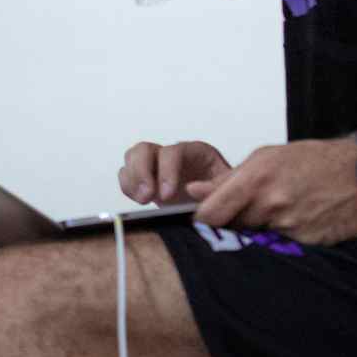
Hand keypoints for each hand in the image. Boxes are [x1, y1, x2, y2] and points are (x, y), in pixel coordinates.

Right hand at [118, 139, 232, 204]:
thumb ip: (214, 189)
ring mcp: (157, 165)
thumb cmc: (226, 196)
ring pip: (132, 157)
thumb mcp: (229, 191)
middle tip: (147, 197)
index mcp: (196, 152)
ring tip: (143, 200)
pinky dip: (128, 188)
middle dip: (142, 173)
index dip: (167, 171)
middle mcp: (172, 155)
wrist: (221, 207)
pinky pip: (126, 175)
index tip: (167, 195)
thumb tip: (191, 189)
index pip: (173, 152)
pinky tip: (141, 201)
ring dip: (133, 179)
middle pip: (145, 149)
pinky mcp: (146, 179)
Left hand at [190, 140, 356, 245]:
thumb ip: (228, 178)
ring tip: (283, 210)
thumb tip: (193, 191)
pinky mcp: (309, 242)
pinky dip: (287, 237)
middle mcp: (271, 204)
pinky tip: (301, 219)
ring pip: (259, 237)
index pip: (211, 214)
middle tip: (253, 210)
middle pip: (234, 228)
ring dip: (263, 228)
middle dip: (236, 222)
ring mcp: (291, 225)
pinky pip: (285, 245)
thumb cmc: (313, 159)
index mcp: (255, 179)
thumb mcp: (267, 157)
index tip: (205, 221)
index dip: (204, 221)